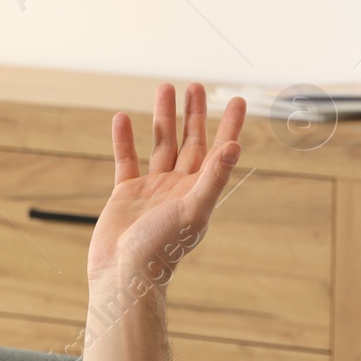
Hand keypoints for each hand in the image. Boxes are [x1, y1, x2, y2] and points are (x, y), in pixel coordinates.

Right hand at [86, 82, 245, 284]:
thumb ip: (214, 178)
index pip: (219, 150)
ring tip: (164, 88)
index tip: (238, 100)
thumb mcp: (194, 209)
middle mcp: (179, 187)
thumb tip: (235, 146)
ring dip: (162, 118)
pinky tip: (122, 118)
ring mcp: (152, 189)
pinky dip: (125, 139)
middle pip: (190, 142)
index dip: (229, 125)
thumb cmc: (162, 247)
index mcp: (200, 191)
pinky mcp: (126, 194)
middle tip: (196, 87)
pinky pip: (126, 160)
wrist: (125, 273)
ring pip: (160, 145)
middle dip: (193, 114)